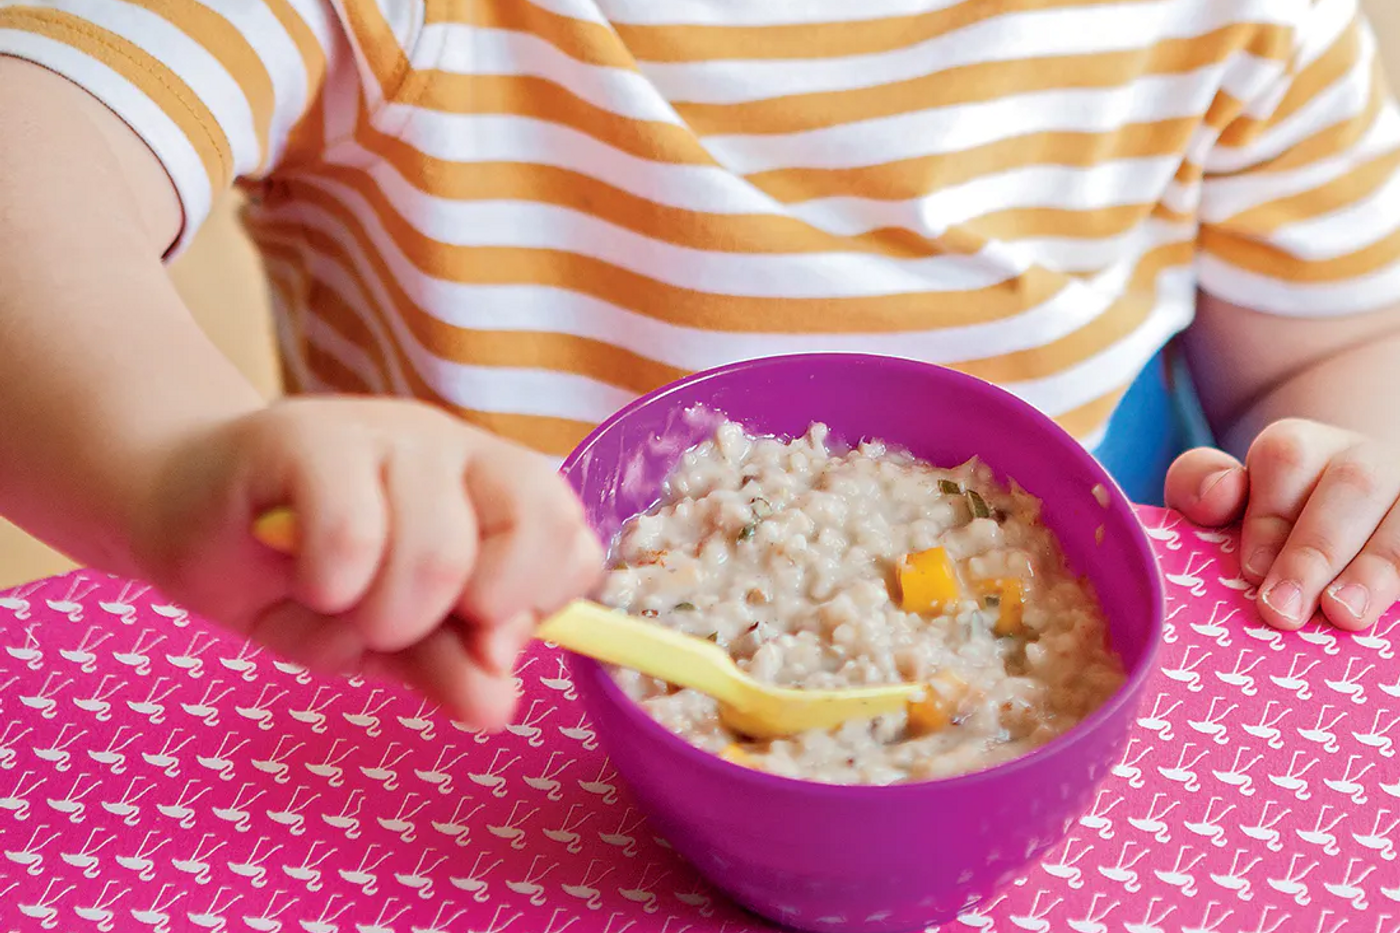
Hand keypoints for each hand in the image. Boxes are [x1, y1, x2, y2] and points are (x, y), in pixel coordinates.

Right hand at [133, 397, 603, 728]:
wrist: (184, 516)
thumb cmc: (300, 576)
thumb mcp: (383, 640)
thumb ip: (445, 666)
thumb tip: (499, 702)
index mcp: (492, 491)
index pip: (572, 541)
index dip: (539, 606)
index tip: (480, 642)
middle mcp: (453, 449)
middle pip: (532, 528)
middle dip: (470, 615)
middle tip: (401, 626)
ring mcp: (384, 433)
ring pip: (442, 547)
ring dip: (387, 613)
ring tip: (338, 603)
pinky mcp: (305, 437)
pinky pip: (354, 530)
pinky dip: (332, 584)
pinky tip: (304, 579)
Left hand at [1165, 419, 1399, 631]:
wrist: (1335, 540)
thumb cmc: (1263, 530)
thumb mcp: (1219, 506)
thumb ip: (1197, 486)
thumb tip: (1219, 494)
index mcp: (1301, 447)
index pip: (1286, 457)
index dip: (1268, 517)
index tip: (1251, 571)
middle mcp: (1363, 459)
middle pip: (1354, 484)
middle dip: (1315, 551)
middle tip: (1283, 611)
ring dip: (1376, 568)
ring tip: (1344, 616)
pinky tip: (1390, 610)